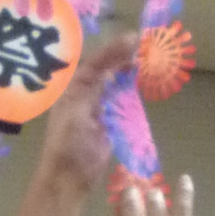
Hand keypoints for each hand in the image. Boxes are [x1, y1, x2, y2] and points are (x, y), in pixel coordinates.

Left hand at [38, 30, 136, 190]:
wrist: (70, 176)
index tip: (133, 39)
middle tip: (144, 45)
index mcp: (74, 89)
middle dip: (123, 57)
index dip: (113, 50)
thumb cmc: (68, 144)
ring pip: (116, 83)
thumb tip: (112, 70)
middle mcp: (86, 94)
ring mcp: (99, 108)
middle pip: (107, 70)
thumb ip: (93, 91)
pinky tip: (144, 82)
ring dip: (130, 71)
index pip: (95, 63)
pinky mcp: (110, 122)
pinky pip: (123, 102)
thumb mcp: (77, 112)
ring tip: (147, 59)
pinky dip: (133, 91)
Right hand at [109, 174, 204, 215]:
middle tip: (135, 181)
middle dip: (132, 187)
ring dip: (154, 191)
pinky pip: (183, 206)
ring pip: (155, 198)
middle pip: (132, 198)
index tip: (119, 191)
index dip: (117, 199)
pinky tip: (185, 179)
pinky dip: (184, 191)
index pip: (115, 212)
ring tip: (154, 189)